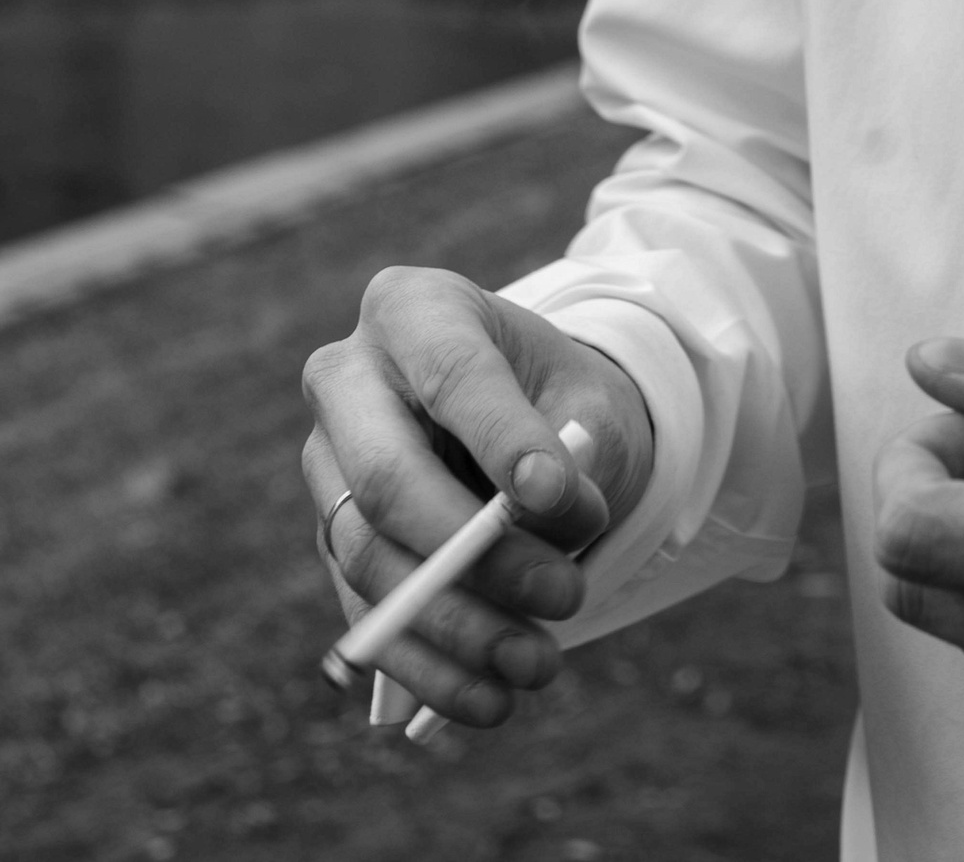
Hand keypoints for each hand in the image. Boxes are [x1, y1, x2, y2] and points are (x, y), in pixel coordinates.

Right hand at [302, 265, 654, 727]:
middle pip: (385, 477)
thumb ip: (578, 447)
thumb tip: (546, 521)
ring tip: (539, 665)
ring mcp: (327, 466)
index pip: (452, 374)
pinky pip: (366, 614)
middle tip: (563, 597)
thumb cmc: (560, 403)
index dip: (502, 440)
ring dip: (457, 627)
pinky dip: (428, 667)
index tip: (559, 500)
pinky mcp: (331, 540)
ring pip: (372, 560)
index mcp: (414, 310)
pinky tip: (490, 700)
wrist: (530, 430)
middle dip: (475, 554)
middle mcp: (347, 380)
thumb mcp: (590, 404)